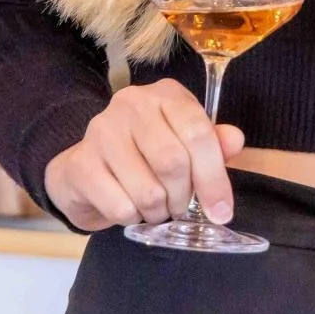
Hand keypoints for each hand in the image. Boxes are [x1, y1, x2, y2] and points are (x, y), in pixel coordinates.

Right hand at [43, 79, 245, 231]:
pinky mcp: (80, 163)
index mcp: (166, 94)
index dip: (214, 177)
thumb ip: (214, 142)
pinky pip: (120, 206)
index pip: (198, 133)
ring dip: (159, 211)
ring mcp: (101, 131)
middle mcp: (132, 104)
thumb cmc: (145, 154)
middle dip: (184, 197)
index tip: (222, 211)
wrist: (86, 168)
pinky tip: (130, 208)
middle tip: (181, 208)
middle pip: (173, 162)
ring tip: (156, 208)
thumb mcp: (185, 142)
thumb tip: (235, 141)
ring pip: (148, 190)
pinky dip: (132, 218)